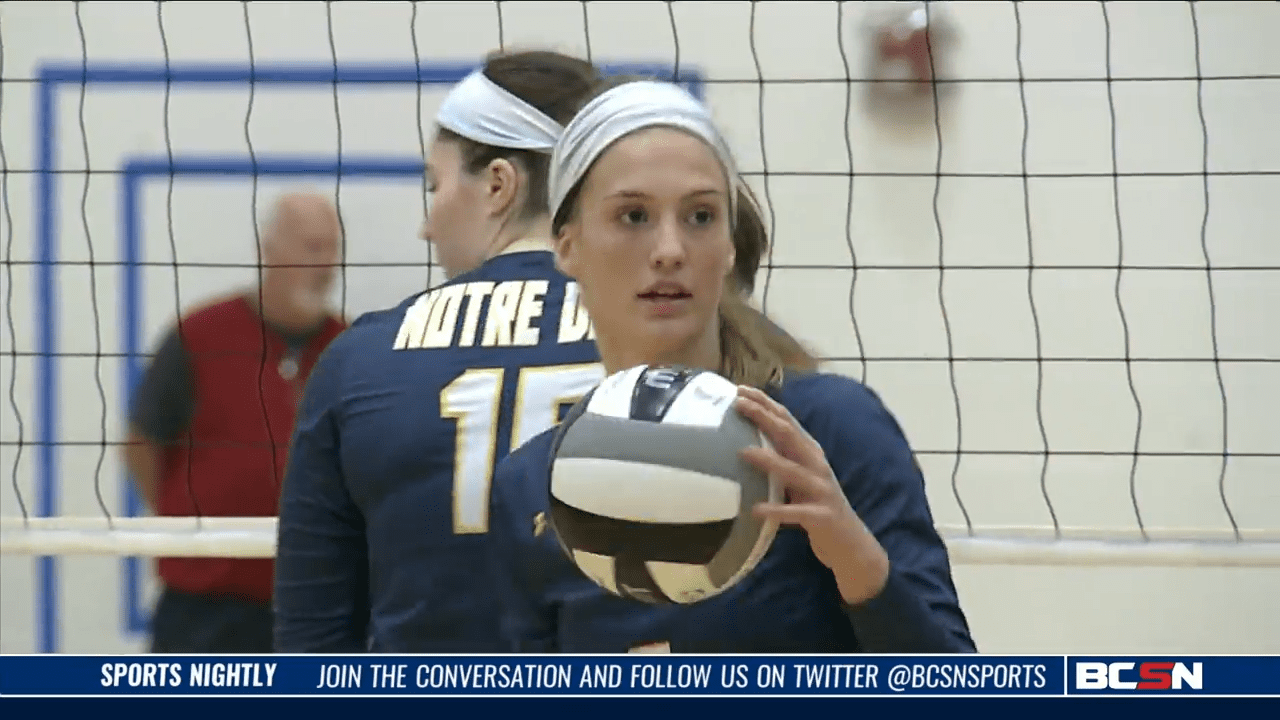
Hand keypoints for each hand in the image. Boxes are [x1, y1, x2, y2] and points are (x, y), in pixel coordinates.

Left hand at [734, 385, 889, 604]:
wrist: (851, 544)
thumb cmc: (816, 507)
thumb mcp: (798, 479)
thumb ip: (780, 460)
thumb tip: (742, 444)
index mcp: (810, 453)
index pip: (786, 420)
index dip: (765, 403)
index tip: (740, 390)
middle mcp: (817, 465)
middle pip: (789, 434)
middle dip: (764, 416)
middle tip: (738, 404)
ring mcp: (822, 490)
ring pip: (793, 470)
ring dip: (767, 460)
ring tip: (742, 452)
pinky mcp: (823, 516)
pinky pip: (797, 513)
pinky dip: (776, 510)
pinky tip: (756, 509)